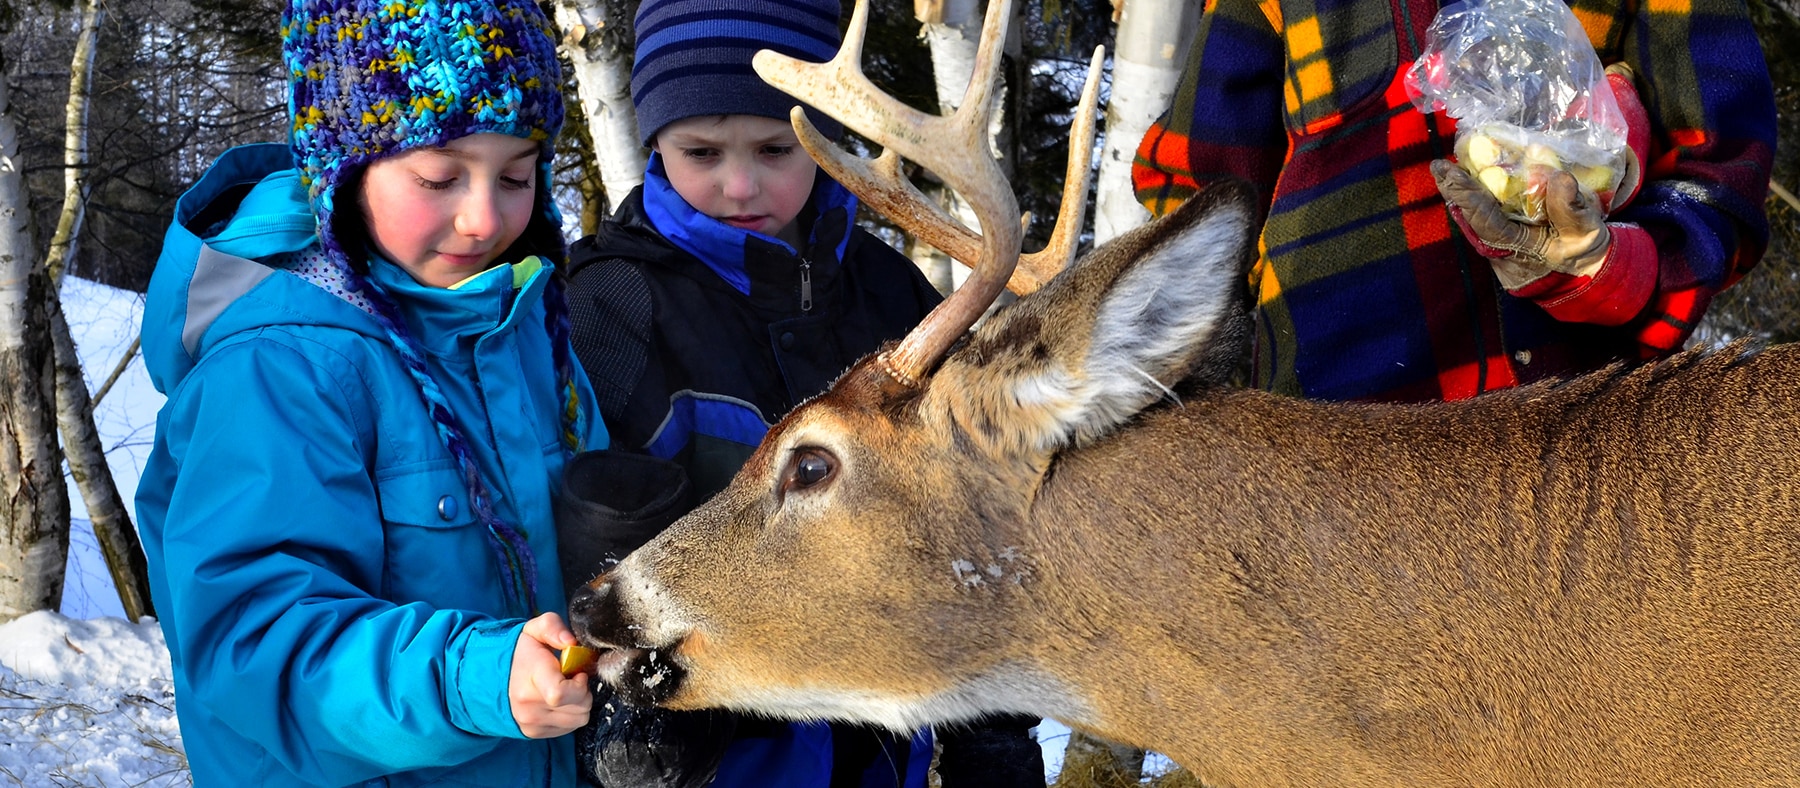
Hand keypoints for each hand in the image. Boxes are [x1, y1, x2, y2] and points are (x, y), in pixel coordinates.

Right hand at [510, 612, 593, 738]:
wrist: (488, 678)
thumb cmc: (518, 653)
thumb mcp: (534, 630)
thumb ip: (554, 628)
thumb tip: (571, 642)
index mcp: (530, 679)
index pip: (560, 694)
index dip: (579, 685)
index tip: (577, 673)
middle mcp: (529, 706)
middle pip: (579, 709)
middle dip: (583, 691)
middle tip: (571, 678)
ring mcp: (531, 723)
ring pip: (579, 720)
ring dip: (578, 704)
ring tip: (564, 688)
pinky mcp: (534, 733)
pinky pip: (569, 728)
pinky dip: (569, 714)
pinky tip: (557, 701)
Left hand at [1432, 158, 1611, 290]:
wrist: (1582, 274)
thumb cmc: (1582, 251)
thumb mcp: (1584, 231)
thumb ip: (1571, 208)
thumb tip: (1558, 177)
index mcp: (1517, 248)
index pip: (1483, 220)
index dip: (1466, 196)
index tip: (1449, 173)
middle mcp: (1499, 251)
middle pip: (1470, 218)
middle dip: (1454, 192)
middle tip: (1439, 166)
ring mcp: (1497, 248)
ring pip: (1473, 219)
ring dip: (1461, 194)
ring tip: (1447, 170)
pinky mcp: (1500, 242)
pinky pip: (1482, 219)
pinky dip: (1475, 200)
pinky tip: (1468, 181)